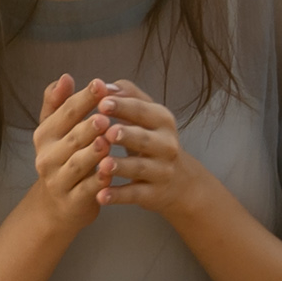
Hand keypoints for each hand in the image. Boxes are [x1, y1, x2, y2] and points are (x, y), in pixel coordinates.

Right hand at [20, 74, 110, 233]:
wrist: (57, 204)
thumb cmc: (63, 157)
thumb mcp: (56, 130)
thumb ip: (59, 103)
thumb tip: (65, 76)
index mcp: (45, 135)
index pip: (65, 113)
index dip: (83, 98)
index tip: (101, 83)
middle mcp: (47, 157)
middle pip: (71, 138)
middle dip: (88, 126)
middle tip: (105, 114)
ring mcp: (58, 181)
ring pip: (78, 164)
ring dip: (93, 152)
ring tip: (108, 140)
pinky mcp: (72, 201)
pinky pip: (87, 189)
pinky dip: (98, 181)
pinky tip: (111, 172)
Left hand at [82, 85, 221, 232]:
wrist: (180, 181)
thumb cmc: (152, 140)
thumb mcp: (147, 115)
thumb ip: (127, 96)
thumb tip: (105, 84)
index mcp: (162, 120)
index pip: (143, 111)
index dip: (123, 106)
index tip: (101, 102)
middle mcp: (167, 144)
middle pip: (146, 139)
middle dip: (127, 135)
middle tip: (107, 132)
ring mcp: (162, 170)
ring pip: (140, 167)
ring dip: (121, 166)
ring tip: (102, 165)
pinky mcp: (154, 194)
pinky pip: (135, 194)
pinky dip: (118, 195)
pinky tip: (101, 196)